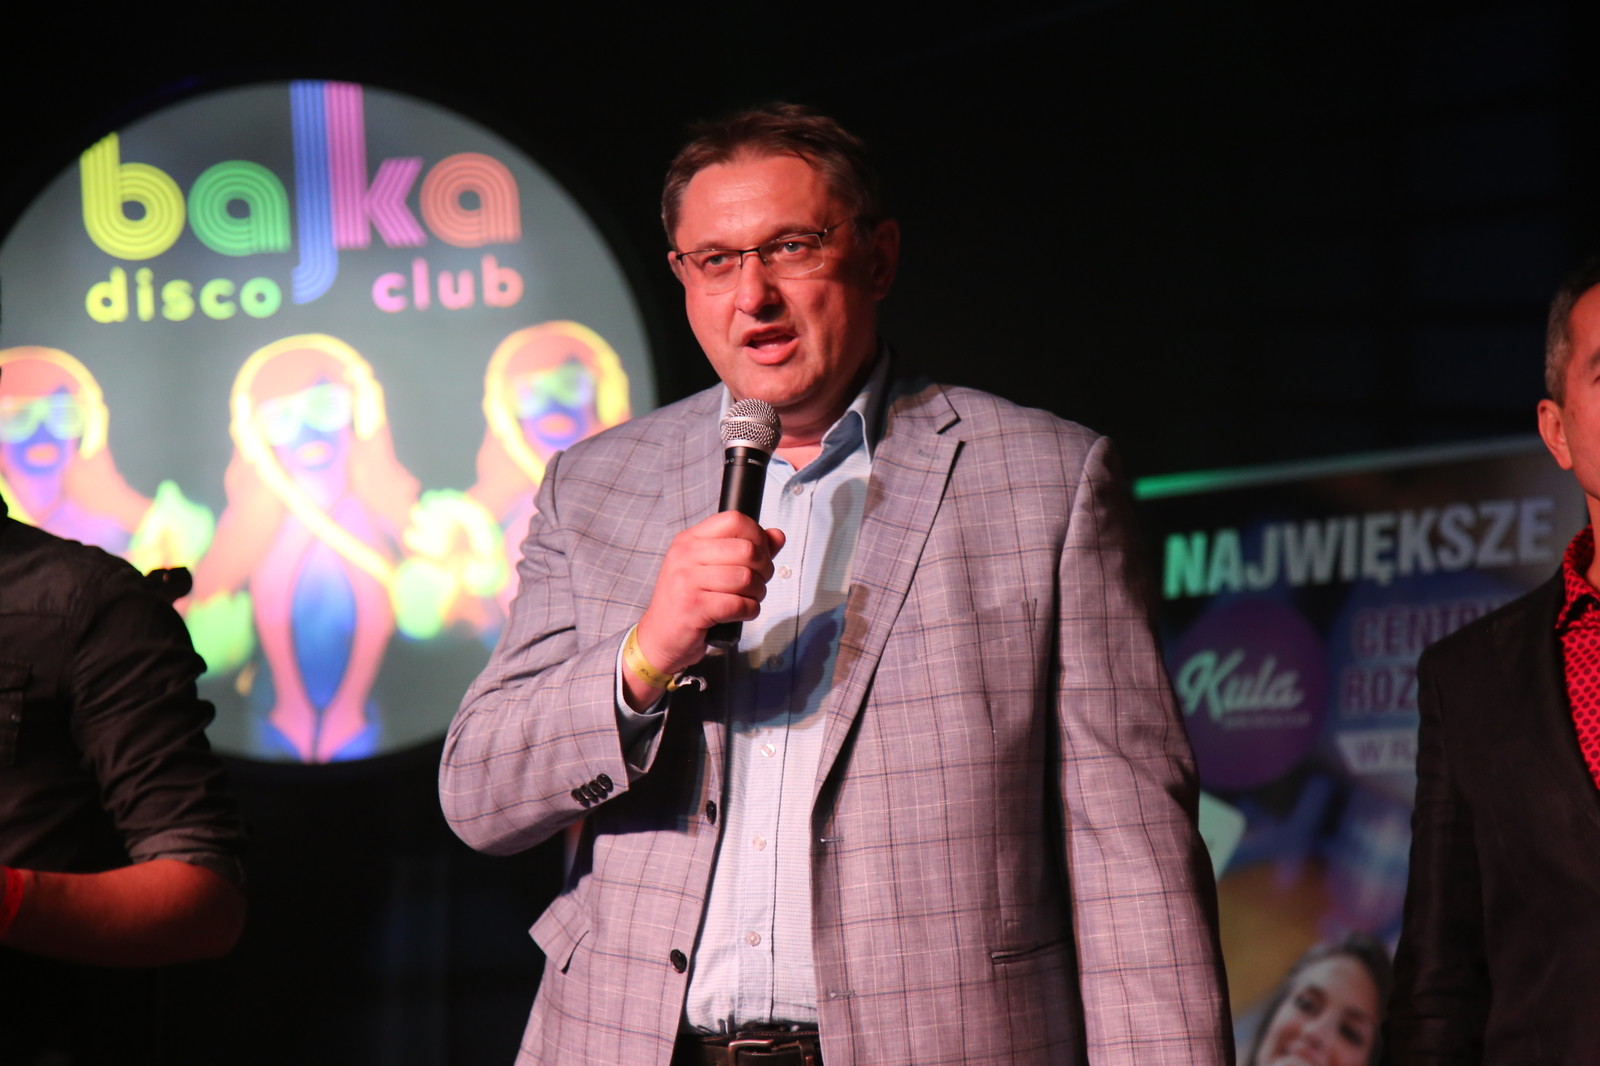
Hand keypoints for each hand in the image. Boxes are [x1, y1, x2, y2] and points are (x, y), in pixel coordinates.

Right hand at [631, 511, 784, 686]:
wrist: (659, 638)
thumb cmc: (688, 602)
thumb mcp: (711, 569)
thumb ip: (746, 550)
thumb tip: (777, 535)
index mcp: (689, 539)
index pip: (734, 520)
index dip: (757, 537)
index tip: (760, 555)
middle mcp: (685, 555)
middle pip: (747, 550)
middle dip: (764, 570)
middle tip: (757, 583)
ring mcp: (686, 580)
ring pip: (746, 578)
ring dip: (758, 593)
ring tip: (749, 599)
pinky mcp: (693, 607)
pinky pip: (739, 604)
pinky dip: (749, 611)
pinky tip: (741, 614)